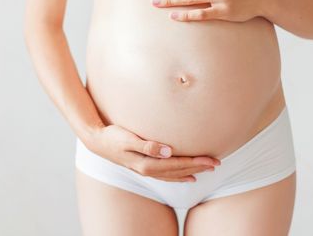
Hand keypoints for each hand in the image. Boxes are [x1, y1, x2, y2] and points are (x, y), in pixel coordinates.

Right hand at [85, 124, 220, 182]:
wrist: (96, 140)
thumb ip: (147, 145)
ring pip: (173, 174)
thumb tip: (167, 151)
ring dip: (190, 172)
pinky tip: (185, 175)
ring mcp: (145, 169)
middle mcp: (147, 169)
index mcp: (146, 163)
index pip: (177, 164)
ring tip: (206, 171)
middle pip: (178, 171)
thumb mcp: (128, 138)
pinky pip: (165, 175)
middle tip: (216, 164)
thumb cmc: (112, 136)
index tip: (211, 160)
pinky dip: (177, 176)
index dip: (195, 162)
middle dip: (198, 167)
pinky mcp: (142, 166)